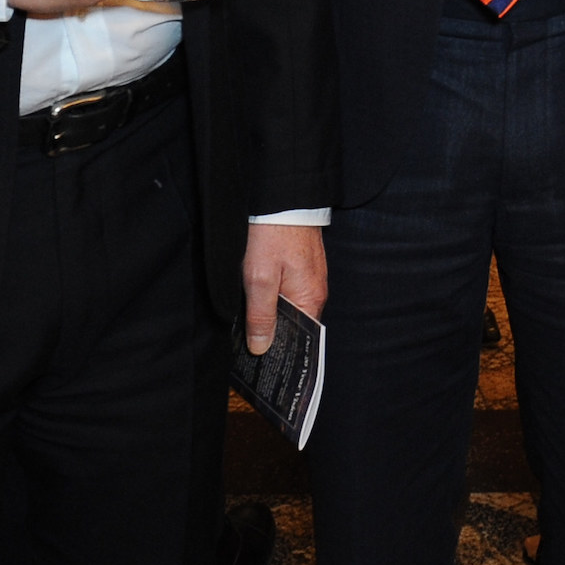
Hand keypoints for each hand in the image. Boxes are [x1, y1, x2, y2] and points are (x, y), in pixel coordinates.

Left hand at [240, 224, 325, 353]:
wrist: (282, 199)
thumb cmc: (273, 236)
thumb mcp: (259, 279)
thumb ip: (261, 315)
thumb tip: (261, 348)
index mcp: (310, 299)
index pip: (299, 338)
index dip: (281, 352)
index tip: (262, 365)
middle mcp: (315, 292)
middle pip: (294, 324)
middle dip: (274, 336)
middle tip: (249, 349)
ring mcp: (311, 279)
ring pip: (290, 308)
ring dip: (272, 316)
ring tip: (249, 328)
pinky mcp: (303, 268)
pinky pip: (290, 293)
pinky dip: (275, 300)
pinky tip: (257, 300)